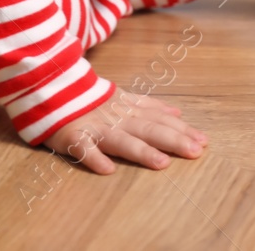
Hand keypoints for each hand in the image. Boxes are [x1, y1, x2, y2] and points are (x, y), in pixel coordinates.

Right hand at [41, 87, 207, 174]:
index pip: (158, 119)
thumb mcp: (121, 96)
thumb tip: (177, 112)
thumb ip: (148, 105)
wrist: (50, 85)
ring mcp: (93, 126)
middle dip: (172, 140)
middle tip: (196, 151)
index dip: (181, 129)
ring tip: (162, 163)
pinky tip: (107, 170)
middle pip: (147, 128)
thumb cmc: (89, 97)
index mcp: (127, 108)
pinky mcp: (71, 136)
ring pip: (119, 139)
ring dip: (141, 151)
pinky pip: (82, 147)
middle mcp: (115, 117)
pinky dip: (93, 157)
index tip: (203, 141)